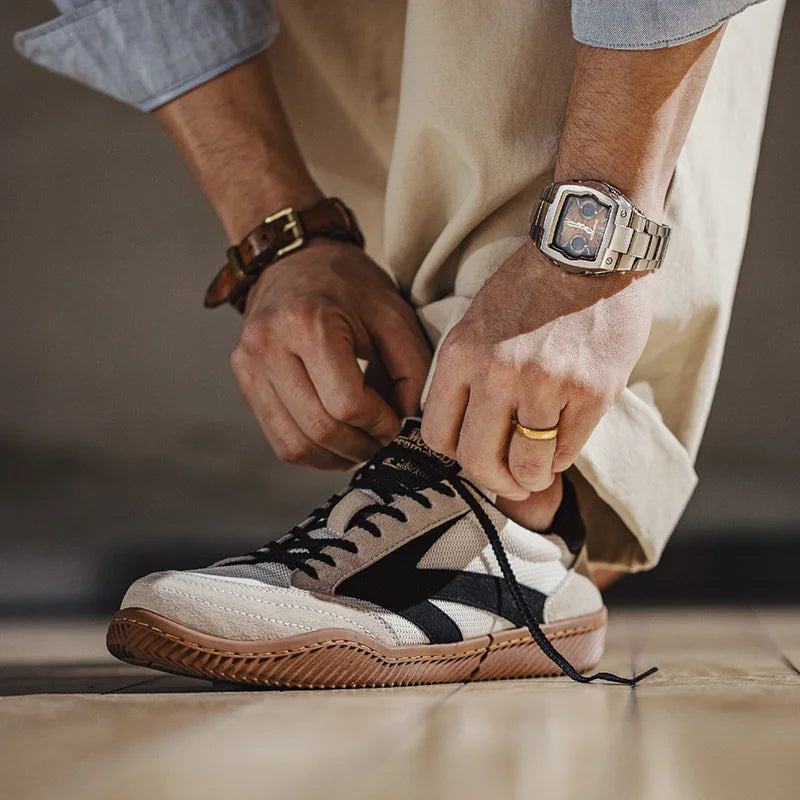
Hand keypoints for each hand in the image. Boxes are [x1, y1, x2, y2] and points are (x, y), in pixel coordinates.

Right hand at [231, 239, 431, 468]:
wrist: (294, 258)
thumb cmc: (349, 284)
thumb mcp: (394, 314)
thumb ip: (413, 369)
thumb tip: (410, 422)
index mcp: (308, 323)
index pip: (345, 402)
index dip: (379, 423)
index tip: (396, 421)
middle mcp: (268, 345)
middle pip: (319, 428)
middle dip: (360, 445)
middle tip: (383, 439)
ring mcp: (248, 365)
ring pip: (296, 444)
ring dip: (336, 456)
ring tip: (362, 443)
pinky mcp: (244, 381)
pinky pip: (279, 439)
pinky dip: (313, 451)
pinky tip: (336, 440)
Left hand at [421, 240, 655, 499]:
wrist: (590, 245)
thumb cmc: (532, 288)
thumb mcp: (477, 324)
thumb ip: (466, 378)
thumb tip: (467, 440)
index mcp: (461, 354)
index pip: (437, 435)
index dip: (456, 455)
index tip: (475, 452)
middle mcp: (497, 372)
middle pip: (478, 461)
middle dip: (494, 480)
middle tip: (509, 478)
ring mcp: (546, 384)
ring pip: (526, 467)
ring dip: (532, 476)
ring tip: (539, 467)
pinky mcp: (592, 392)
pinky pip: (568, 452)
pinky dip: (563, 455)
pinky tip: (566, 435)